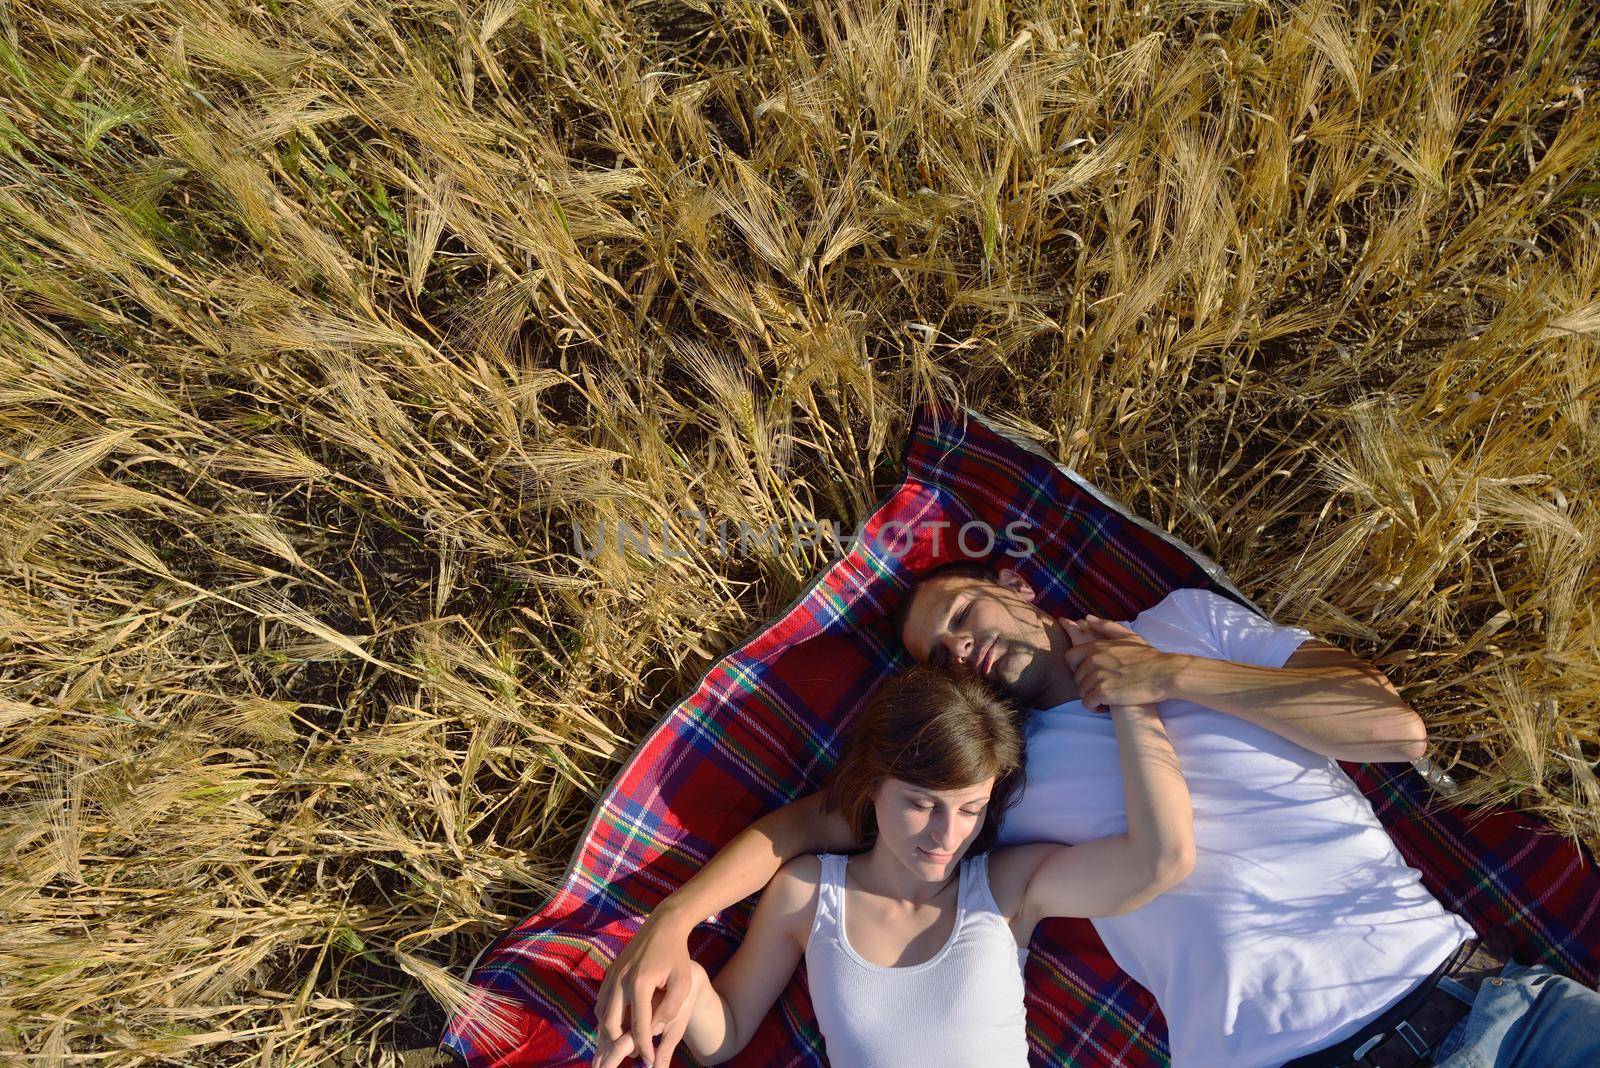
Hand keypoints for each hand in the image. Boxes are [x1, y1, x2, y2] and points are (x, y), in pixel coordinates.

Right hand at [594, 913, 695, 1067]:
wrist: (663, 925)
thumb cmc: (676, 955)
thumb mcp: (681, 982)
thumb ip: (670, 1009)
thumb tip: (656, 1030)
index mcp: (640, 983)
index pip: (638, 1025)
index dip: (643, 1046)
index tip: (648, 1060)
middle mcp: (620, 980)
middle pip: (611, 1024)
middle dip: (619, 1044)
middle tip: (633, 1054)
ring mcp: (612, 975)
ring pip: (601, 1014)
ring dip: (609, 1032)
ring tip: (623, 1043)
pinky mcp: (610, 973)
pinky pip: (601, 1002)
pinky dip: (606, 1017)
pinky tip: (617, 1026)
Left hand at [1060, 616, 1181, 711]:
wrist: (1164, 674)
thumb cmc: (1149, 657)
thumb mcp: (1128, 636)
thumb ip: (1106, 627)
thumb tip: (1088, 619)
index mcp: (1097, 647)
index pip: (1070, 657)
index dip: (1076, 667)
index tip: (1087, 674)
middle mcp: (1094, 660)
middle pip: (1076, 677)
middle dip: (1086, 684)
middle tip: (1100, 688)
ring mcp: (1097, 676)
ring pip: (1082, 691)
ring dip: (1090, 696)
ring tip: (1103, 699)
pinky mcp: (1104, 692)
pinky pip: (1088, 703)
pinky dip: (1093, 707)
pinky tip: (1103, 707)